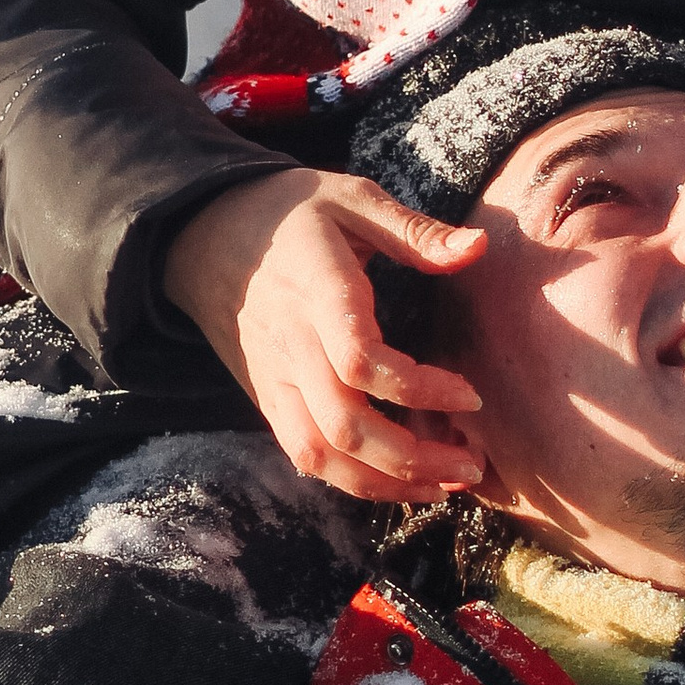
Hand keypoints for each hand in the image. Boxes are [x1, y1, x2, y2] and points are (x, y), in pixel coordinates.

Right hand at [164, 169, 490, 506]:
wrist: (205, 231)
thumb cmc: (292, 212)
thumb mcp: (353, 198)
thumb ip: (415, 232)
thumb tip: (478, 248)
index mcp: (316, 293)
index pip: (360, 360)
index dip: (418, 389)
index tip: (470, 397)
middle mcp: (291, 345)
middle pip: (345, 426)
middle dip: (413, 458)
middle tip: (473, 463)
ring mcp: (274, 378)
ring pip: (321, 455)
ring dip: (384, 483)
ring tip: (443, 486)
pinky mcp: (266, 398)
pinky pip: (303, 454)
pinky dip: (351, 480)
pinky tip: (399, 480)